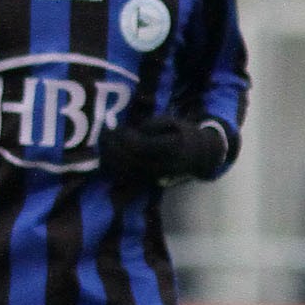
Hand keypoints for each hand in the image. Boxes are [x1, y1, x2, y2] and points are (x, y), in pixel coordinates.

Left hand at [99, 116, 229, 188]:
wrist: (200, 155)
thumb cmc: (181, 133)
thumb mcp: (171, 122)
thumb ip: (151, 125)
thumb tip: (129, 130)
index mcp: (171, 147)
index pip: (143, 146)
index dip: (127, 138)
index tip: (119, 130)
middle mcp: (165, 164)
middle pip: (133, 160)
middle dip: (116, 149)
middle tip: (106, 138)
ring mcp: (159, 175)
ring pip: (130, 172)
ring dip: (114, 160)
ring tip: (105, 147)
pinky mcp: (153, 181)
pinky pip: (132, 178)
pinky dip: (118, 170)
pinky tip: (109, 159)